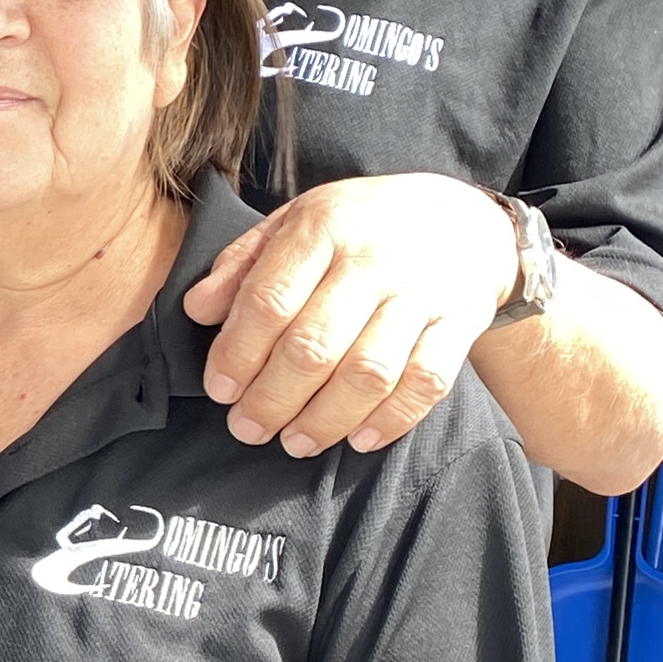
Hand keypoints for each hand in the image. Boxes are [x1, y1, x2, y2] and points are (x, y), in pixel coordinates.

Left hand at [184, 175, 518, 457]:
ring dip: (324, 419)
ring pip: (367, 373)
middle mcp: (373, 260)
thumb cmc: (363, 226)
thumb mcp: (297, 220)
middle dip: (272, 399)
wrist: (466, 219)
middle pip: (313, 346)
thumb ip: (243, 262)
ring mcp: (421, 293)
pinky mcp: (461, 323)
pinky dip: (390, 419)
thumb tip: (196, 309)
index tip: (220, 390)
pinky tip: (357, 439)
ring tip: (295, 442)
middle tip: (247, 428)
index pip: (268, 301)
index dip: (237, 354)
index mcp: (322, 227)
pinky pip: (426, 382)